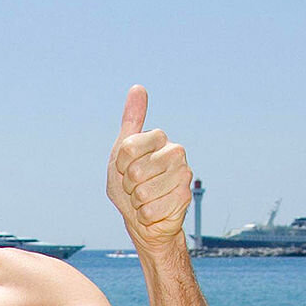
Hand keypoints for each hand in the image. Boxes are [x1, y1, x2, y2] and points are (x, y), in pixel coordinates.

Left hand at [106, 85, 192, 250]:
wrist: (142, 218)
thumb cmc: (128, 185)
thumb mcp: (121, 152)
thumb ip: (131, 121)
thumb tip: (138, 87)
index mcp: (158, 138)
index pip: (127, 147)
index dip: (119, 164)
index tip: (124, 168)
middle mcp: (175, 152)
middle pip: (134, 171)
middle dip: (128, 185)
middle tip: (136, 186)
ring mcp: (183, 174)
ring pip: (143, 191)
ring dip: (136, 200)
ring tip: (145, 197)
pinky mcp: (185, 196)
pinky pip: (151, 208)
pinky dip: (145, 214)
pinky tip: (153, 209)